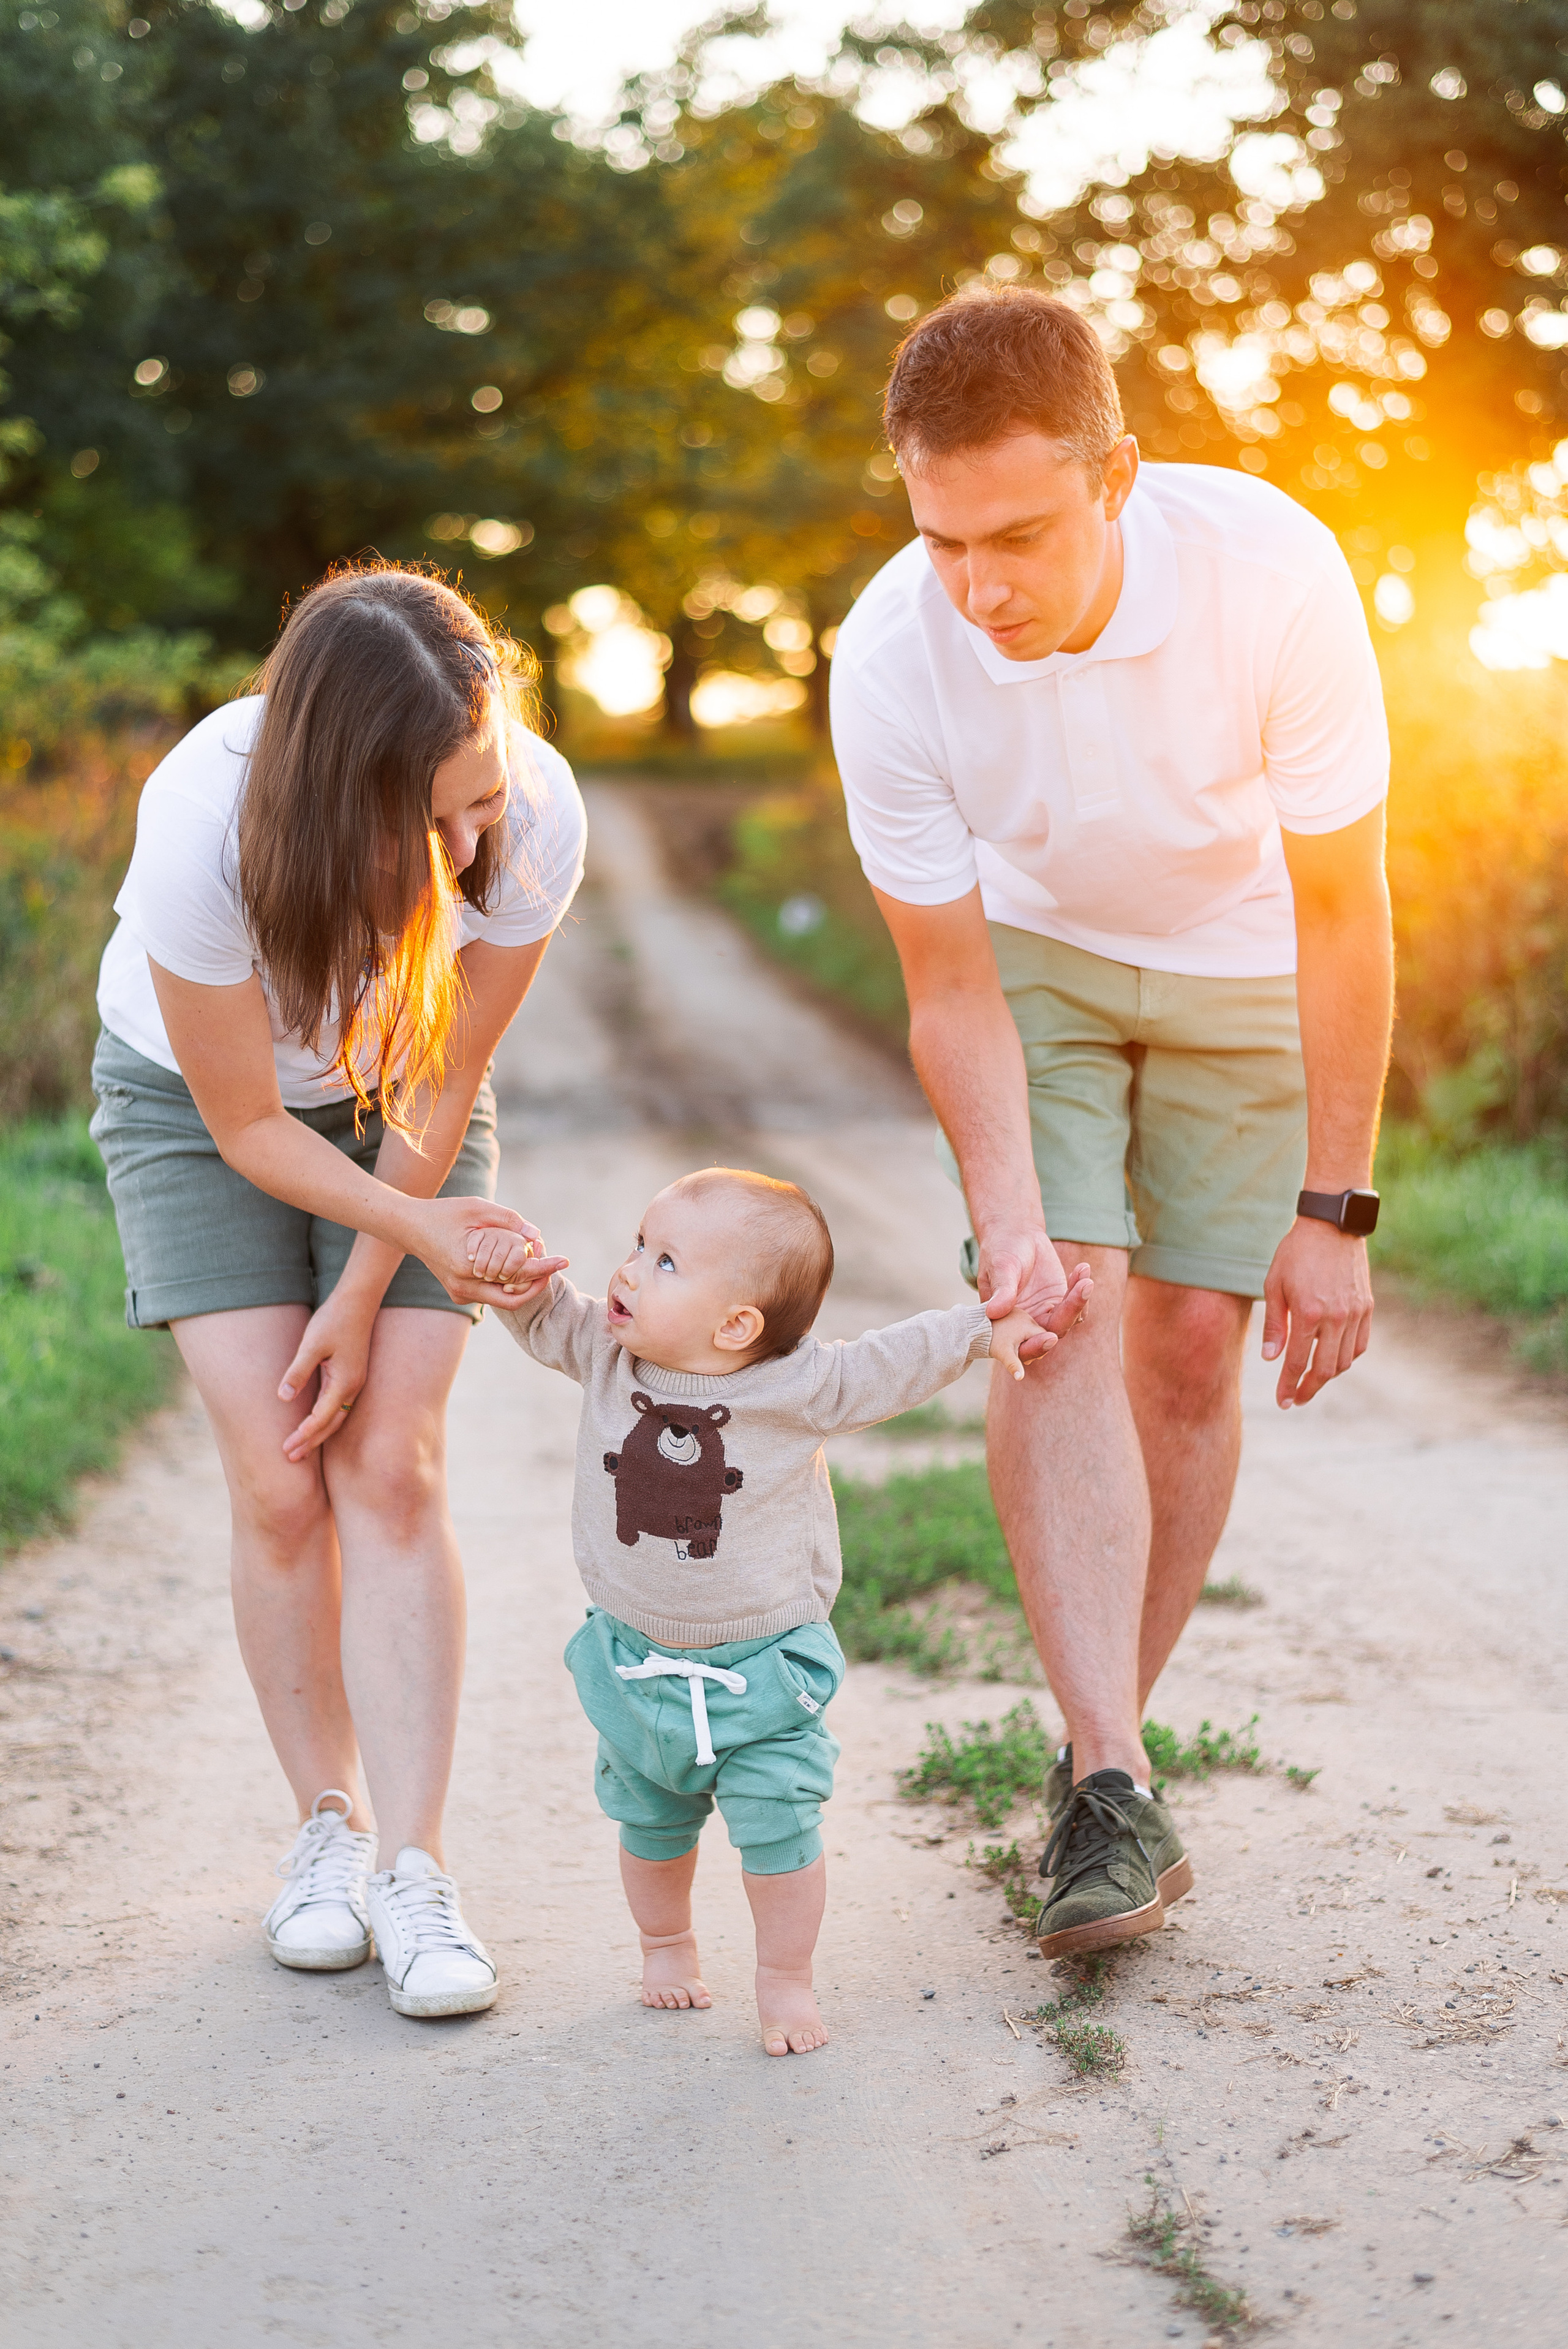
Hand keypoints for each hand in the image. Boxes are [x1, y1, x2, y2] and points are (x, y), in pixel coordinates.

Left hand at [278, 1286, 378, 1460]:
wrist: (357, 1301)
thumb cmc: (333, 1320)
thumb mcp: (311, 1345)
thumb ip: (298, 1372)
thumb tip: (283, 1398)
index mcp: (344, 1382)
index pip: (321, 1418)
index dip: (304, 1435)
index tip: (287, 1448)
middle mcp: (352, 1386)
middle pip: (331, 1424)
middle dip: (311, 1442)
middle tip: (291, 1458)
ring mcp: (354, 1382)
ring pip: (336, 1417)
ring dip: (319, 1433)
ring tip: (301, 1447)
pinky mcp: (351, 1375)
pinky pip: (338, 1406)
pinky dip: (325, 1419)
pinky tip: (314, 1423)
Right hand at [402, 1195, 554, 1306]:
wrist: (411, 1228)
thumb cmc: (444, 1213)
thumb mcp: (477, 1208)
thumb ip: (508, 1220)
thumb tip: (536, 1235)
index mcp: (467, 1267)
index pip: (516, 1278)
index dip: (543, 1269)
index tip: (564, 1260)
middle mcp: (463, 1288)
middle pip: (514, 1297)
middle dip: (536, 1279)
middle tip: (547, 1256)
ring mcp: (460, 1295)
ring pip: (503, 1297)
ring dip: (522, 1280)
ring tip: (532, 1253)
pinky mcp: (459, 1294)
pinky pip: (492, 1293)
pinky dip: (507, 1280)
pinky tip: (514, 1260)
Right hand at [976, 1225, 1090, 1362]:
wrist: (1015, 1235)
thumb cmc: (1000, 1251)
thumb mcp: (999, 1268)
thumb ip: (1001, 1291)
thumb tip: (993, 1312)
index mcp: (1005, 1324)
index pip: (1021, 1345)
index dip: (1035, 1347)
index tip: (1050, 1337)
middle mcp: (1027, 1323)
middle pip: (1052, 1333)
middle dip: (1068, 1316)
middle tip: (1082, 1291)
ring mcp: (1046, 1312)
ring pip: (1069, 1319)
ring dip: (1079, 1300)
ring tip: (1083, 1278)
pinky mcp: (1060, 1299)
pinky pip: (1077, 1303)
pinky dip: (1081, 1288)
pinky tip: (1081, 1269)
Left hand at [988, 1308, 1055, 1379]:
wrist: (976, 1327)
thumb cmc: (992, 1341)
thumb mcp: (1004, 1353)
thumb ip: (1014, 1365)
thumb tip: (1020, 1378)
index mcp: (1029, 1325)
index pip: (1045, 1338)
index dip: (1039, 1350)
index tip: (1027, 1358)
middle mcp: (1026, 1316)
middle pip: (1038, 1334)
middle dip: (1032, 1345)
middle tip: (1018, 1353)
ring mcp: (1019, 1312)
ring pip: (1030, 1328)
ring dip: (1025, 1338)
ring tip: (1012, 1344)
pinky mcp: (1012, 1311)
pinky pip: (1022, 1322)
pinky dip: (1019, 1331)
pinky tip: (1009, 1336)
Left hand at [1260, 1217, 1372, 1407]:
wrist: (1332, 1225)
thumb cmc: (1296, 1253)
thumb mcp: (1274, 1284)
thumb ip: (1274, 1324)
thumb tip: (1271, 1359)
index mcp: (1308, 1313)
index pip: (1296, 1362)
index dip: (1288, 1386)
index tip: (1283, 1402)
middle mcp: (1336, 1318)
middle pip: (1325, 1370)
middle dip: (1309, 1389)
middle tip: (1296, 1399)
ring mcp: (1355, 1313)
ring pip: (1345, 1361)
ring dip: (1328, 1375)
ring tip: (1312, 1379)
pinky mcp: (1367, 1307)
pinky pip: (1360, 1344)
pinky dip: (1347, 1358)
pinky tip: (1333, 1359)